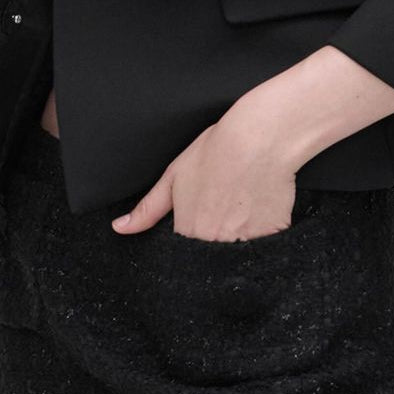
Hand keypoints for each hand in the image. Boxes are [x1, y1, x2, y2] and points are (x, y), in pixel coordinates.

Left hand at [110, 98, 301, 240]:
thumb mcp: (174, 176)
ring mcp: (246, 243)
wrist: (259, 138)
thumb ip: (148, 209)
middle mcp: (215, 244)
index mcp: (189, 232)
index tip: (205, 215)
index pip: (185, 253)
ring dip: (240, 237)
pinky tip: (262, 207)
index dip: (195, 233)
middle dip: (217, 238)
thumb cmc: (216, 151)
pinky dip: (264, 233)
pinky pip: (266, 247)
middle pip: (213, 256)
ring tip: (244, 205)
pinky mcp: (273, 237)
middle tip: (226, 206)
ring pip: (240, 253)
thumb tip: (120, 228)